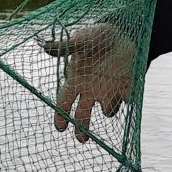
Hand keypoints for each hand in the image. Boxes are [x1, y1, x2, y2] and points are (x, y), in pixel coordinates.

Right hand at [41, 24, 135, 141]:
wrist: (123, 32)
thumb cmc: (97, 37)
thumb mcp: (81, 41)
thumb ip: (65, 47)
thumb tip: (44, 47)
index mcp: (77, 80)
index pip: (64, 103)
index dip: (60, 116)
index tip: (60, 128)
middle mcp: (91, 90)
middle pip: (83, 115)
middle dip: (82, 129)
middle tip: (82, 140)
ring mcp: (109, 91)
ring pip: (107, 110)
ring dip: (108, 109)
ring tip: (107, 104)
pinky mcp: (126, 88)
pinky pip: (127, 100)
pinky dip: (127, 98)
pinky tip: (126, 92)